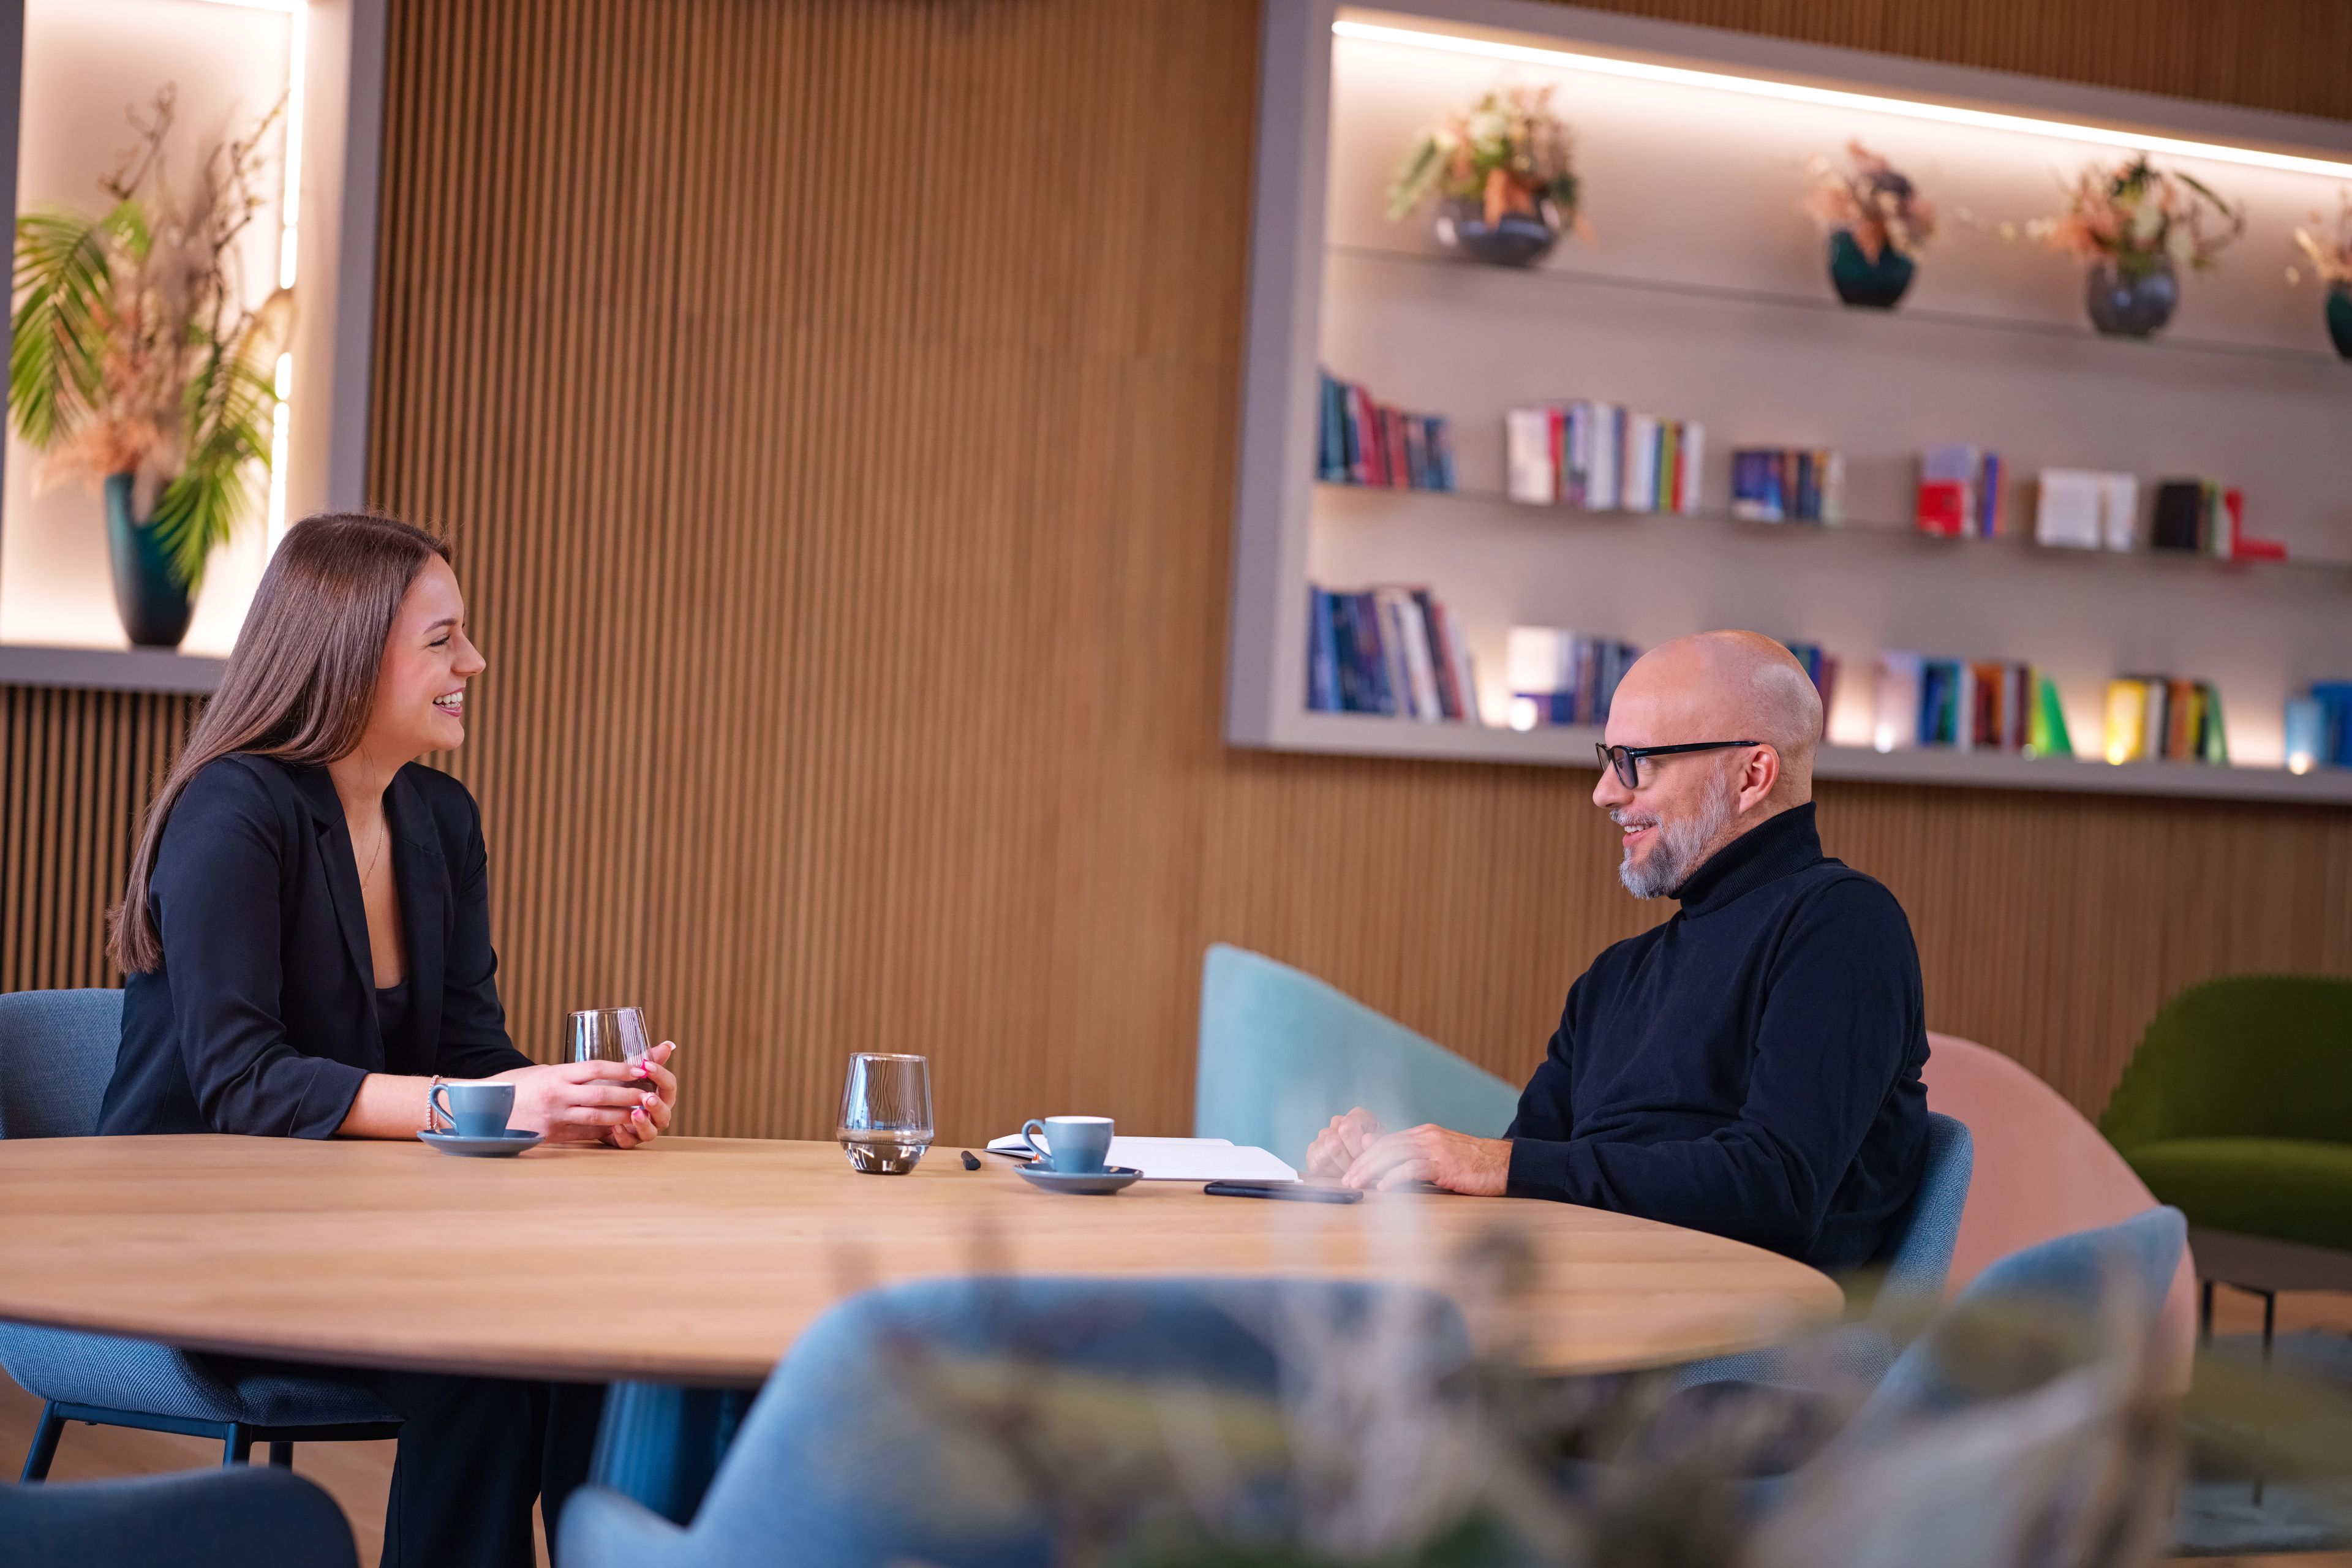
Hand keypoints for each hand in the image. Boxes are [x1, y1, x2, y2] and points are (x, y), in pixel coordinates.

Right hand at [493, 1046, 670, 1145]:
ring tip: (642, 1113)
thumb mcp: (540, 1073)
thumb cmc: (511, 1087)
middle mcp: (557, 1094)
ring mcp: (554, 1116)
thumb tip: (591, 1075)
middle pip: (601, 1093)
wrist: (479, 1110)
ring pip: (596, 1116)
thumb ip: (566, 1075)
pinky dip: (602, 1132)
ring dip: (622, 1115)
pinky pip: (581, 1133)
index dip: (621, 1069)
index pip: (595, 1068)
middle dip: (628, 1094)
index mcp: (556, 1074)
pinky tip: (618, 1131)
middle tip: (650, 1093)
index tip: (642, 1069)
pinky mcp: (550, 1135)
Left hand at [604, 1041, 678, 1149]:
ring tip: (634, 1113)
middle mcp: (655, 1115)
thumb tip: (669, 1045)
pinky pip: (629, 1143)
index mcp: (660, 1096)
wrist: (593, 1104)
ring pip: (651, 1132)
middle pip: (665, 1113)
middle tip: (647, 1097)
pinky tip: (615, 1126)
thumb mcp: (630, 1071)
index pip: (669, 1086)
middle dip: (657, 1105)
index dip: (661, 1076)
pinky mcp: (626, 1140)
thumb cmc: (616, 1086)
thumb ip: (649, 1059)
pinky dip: (623, 1135)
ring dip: (644, 1123)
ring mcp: (642, 1130)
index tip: (647, 1066)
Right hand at [1305, 1108, 1385, 1178]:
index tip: (1366, 1159)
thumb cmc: (1378, 1154)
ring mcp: (1323, 1136)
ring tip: (1351, 1173)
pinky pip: (1314, 1163)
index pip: (1348, 1128)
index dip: (1356, 1149)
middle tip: (1359, 1170)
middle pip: (1334, 1143)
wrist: (1370, 1164)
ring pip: (1323, 1154)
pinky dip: (1328, 1173)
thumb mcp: (1384, 1148)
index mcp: (1357, 1116)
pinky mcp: (1313, 1152)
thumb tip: (1366, 1140)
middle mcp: (1338, 1122)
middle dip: (1348, 1163)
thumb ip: (1378, 1143)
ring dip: (1339, 1169)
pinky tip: (1340, 1173)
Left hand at [1341, 1124, 1510, 1195]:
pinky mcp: (1444, 1164)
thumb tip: (1392, 1175)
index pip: (1387, 1141)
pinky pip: (1413, 1168)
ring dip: (1371, 1170)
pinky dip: (1395, 1177)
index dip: (1367, 1156)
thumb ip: (1419, 1161)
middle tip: (1347, 1179)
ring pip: (1394, 1154)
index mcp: (1424, 1135)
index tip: (1352, 1171)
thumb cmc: (1474, 1166)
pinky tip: (1384, 1187)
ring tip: (1357, 1184)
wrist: (1505, 1164)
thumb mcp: (1442, 1159)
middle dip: (1362, 1163)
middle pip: (1385, 1146)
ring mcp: (1435, 1148)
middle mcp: (1426, 1137)